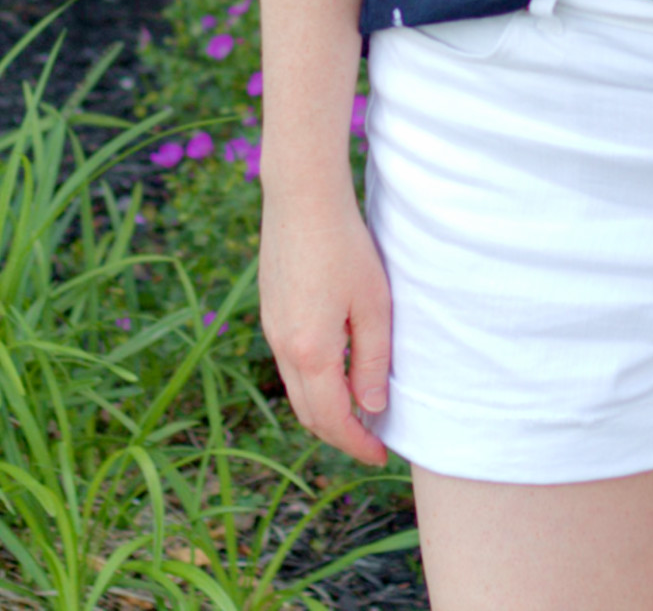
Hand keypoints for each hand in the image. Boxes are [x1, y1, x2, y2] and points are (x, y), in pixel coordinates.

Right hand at [259, 191, 393, 464]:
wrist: (301, 197)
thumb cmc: (345, 245)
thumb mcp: (373, 304)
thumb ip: (373, 360)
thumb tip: (372, 408)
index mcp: (310, 351)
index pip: (332, 419)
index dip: (357, 443)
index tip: (381, 455)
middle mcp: (282, 347)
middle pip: (307, 412)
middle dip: (339, 433)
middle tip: (372, 440)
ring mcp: (271, 328)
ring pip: (295, 389)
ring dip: (324, 409)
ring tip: (358, 409)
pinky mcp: (271, 310)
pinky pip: (289, 363)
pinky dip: (312, 381)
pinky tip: (336, 369)